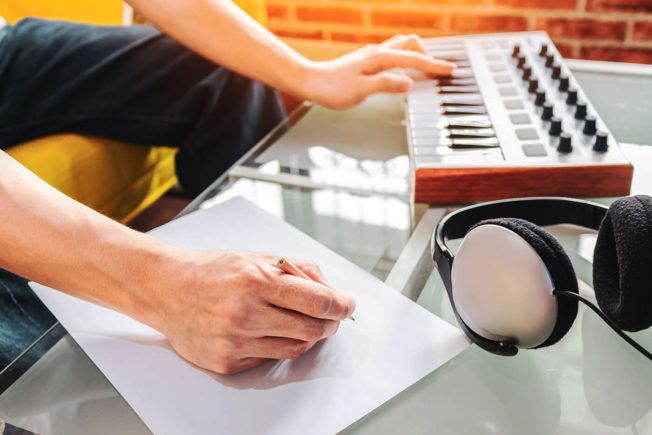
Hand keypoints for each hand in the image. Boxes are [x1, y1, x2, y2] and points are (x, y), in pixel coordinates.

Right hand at [148, 250, 354, 373]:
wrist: (166, 289)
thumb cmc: (213, 270)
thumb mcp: (257, 257)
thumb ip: (297, 270)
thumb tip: (330, 289)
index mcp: (256, 281)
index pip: (317, 300)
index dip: (341, 305)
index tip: (346, 304)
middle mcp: (245, 313)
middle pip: (312, 329)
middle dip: (330, 323)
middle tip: (330, 317)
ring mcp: (235, 341)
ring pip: (295, 348)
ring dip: (307, 336)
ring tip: (300, 322)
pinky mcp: (226, 363)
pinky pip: (269, 359)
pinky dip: (276, 345)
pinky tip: (266, 331)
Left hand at [298, 34, 455, 109]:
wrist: (310, 82)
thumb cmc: (332, 89)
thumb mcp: (361, 91)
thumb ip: (386, 85)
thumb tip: (409, 83)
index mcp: (380, 58)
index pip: (414, 60)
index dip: (434, 66)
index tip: (450, 71)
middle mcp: (377, 52)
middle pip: (411, 44)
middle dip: (428, 55)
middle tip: (438, 72)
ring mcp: (371, 55)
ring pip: (402, 46)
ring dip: (416, 55)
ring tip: (426, 70)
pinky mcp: (366, 61)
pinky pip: (393, 54)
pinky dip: (404, 60)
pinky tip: (403, 72)